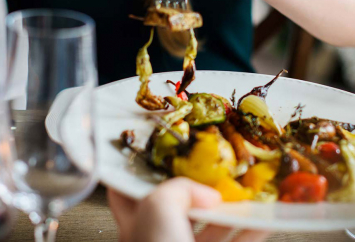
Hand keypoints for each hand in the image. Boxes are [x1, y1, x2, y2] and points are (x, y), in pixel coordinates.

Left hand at [108, 177, 269, 241]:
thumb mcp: (158, 207)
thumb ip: (177, 189)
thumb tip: (204, 192)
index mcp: (134, 223)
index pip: (127, 192)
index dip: (139, 172)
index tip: (158, 155)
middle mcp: (157, 238)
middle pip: (176, 206)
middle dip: (196, 188)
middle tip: (213, 171)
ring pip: (208, 226)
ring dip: (228, 209)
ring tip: (243, 193)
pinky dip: (249, 231)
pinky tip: (262, 220)